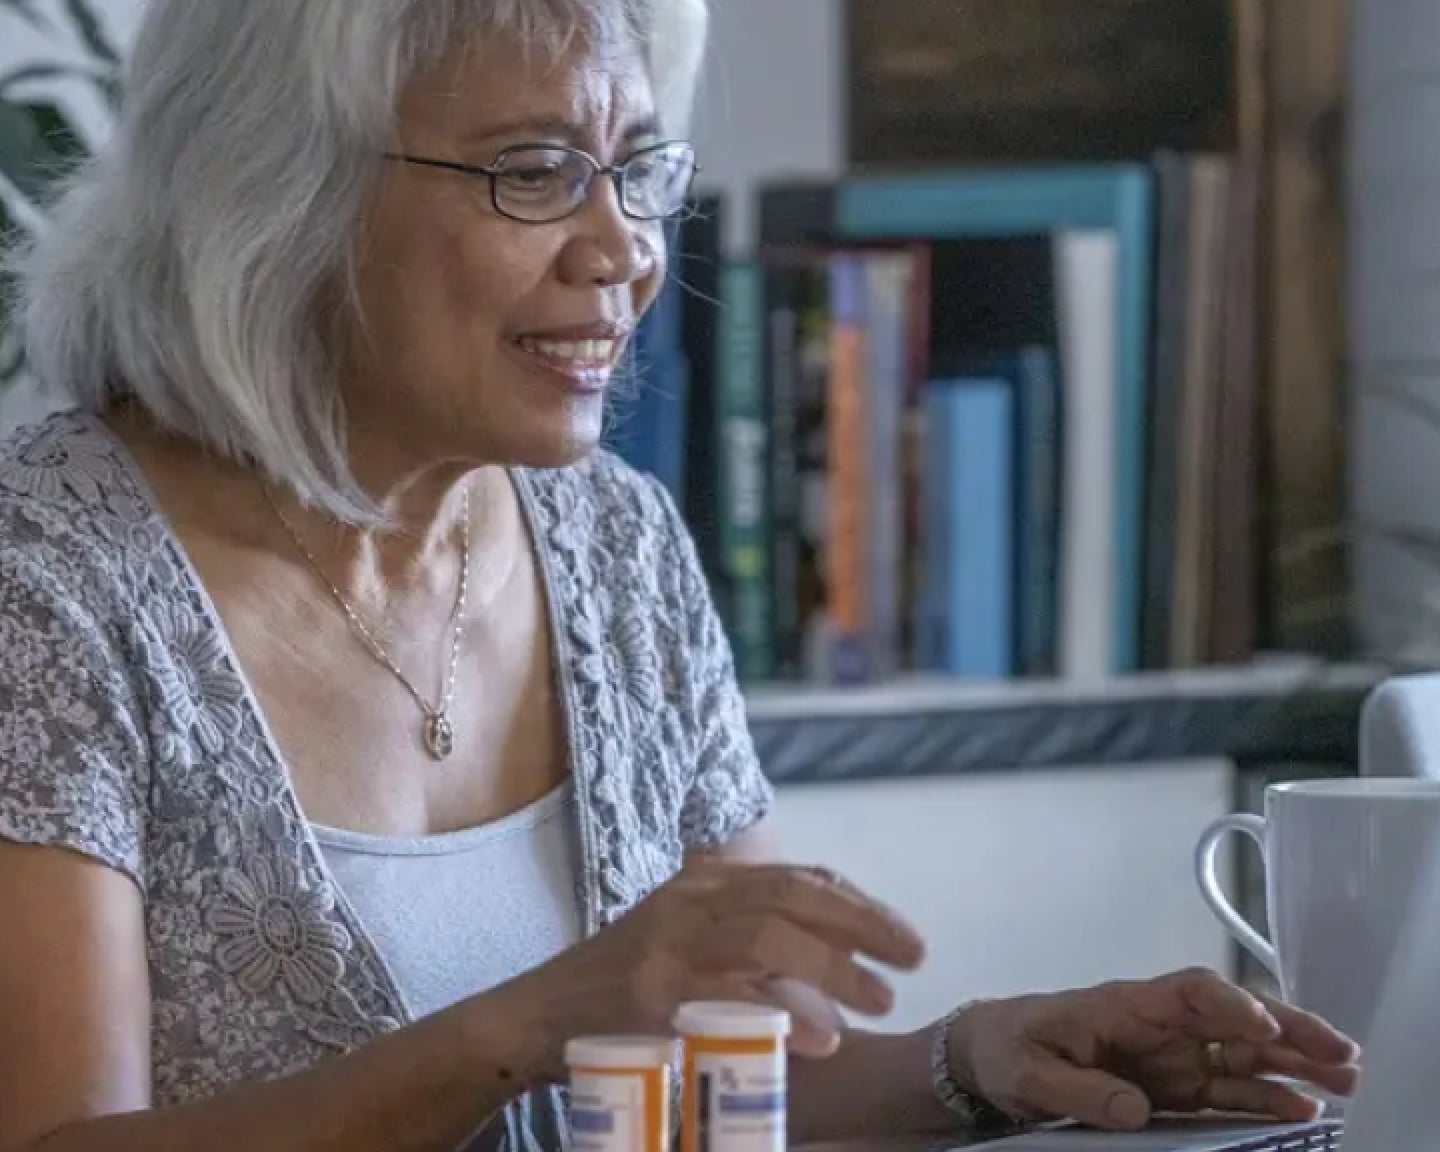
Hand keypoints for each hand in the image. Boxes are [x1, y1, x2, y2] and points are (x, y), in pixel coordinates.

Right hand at [514, 859, 925, 1071]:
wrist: (532, 1019)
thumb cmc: (613, 991)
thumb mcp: (680, 946)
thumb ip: (738, 946)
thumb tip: (820, 972)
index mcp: (702, 886)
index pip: (795, 877)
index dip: (856, 902)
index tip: (900, 935)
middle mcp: (689, 901)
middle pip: (794, 893)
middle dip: (863, 922)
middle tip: (914, 956)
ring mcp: (668, 942)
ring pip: (770, 934)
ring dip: (836, 966)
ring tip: (881, 999)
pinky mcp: (651, 989)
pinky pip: (731, 990)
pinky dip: (785, 1010)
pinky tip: (823, 1036)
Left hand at [950, 968, 1360, 1130]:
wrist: (988, 1057)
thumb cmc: (1006, 1049)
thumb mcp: (1028, 1072)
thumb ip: (1078, 1090)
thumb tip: (1134, 1107)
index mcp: (1121, 1004)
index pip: (1184, 992)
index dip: (1225, 1003)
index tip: (1258, 1024)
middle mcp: (1156, 1025)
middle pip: (1232, 1017)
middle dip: (1287, 1029)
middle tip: (1341, 1051)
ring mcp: (1169, 1056)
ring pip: (1242, 1053)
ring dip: (1293, 1064)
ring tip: (1346, 1080)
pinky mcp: (1172, 1087)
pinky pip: (1227, 1090)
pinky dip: (1266, 1097)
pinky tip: (1303, 1108)